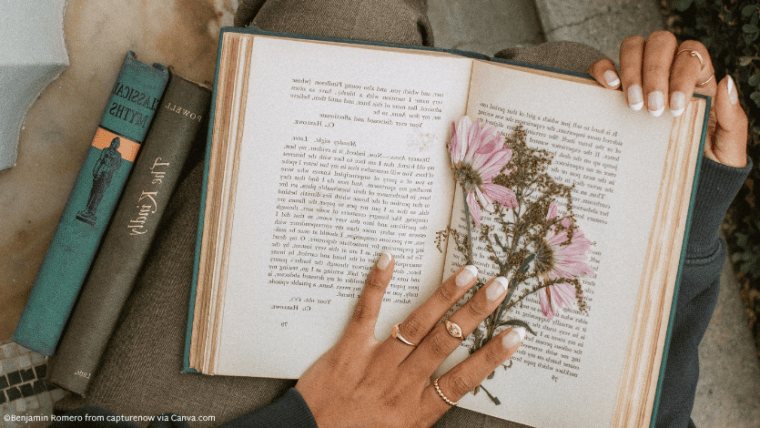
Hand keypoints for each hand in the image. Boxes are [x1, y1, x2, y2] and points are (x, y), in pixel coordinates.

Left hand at [295, 253, 524, 427]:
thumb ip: (428, 410)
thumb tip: (455, 389)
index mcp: (419, 409)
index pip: (466, 378)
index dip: (493, 355)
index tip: (517, 334)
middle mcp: (403, 383)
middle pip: (447, 341)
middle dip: (476, 311)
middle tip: (499, 286)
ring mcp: (376, 363)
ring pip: (418, 324)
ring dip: (444, 296)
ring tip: (468, 272)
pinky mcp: (350, 349)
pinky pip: (366, 312)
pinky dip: (377, 284)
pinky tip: (389, 259)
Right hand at [588, 31, 747, 167]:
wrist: (674, 183)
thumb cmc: (700, 160)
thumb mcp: (726, 145)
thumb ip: (732, 116)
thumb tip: (727, 83)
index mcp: (698, 78)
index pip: (691, 55)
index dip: (682, 75)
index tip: (675, 107)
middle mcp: (668, 69)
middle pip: (661, 42)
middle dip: (655, 72)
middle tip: (652, 108)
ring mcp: (639, 76)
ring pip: (633, 46)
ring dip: (631, 71)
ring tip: (632, 104)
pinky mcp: (613, 88)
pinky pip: (603, 65)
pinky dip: (604, 69)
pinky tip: (610, 87)